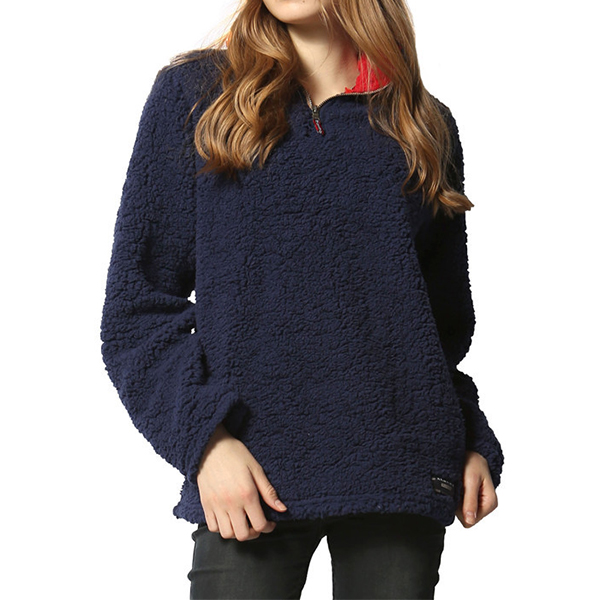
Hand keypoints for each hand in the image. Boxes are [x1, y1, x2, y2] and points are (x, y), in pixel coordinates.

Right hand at [196, 423, 287, 540]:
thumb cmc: (234, 454)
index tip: (269, 523)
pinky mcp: (206, 504)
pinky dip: (221, 528)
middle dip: (253, 533)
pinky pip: (212, 527)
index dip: (268, 527)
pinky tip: (228, 518)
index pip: (259, 524)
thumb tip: (281, 508)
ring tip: (242, 522)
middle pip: (243, 535)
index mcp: (246, 494)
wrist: (211, 446)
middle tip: (256, 524)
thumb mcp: (256, 469)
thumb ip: (269, 491)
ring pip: (227, 534)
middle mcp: (231, 503)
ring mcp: (216, 505)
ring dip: (237, 532)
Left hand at [455, 450, 497, 527]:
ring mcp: (477, 503)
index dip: (460, 508)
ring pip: (459, 511)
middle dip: (457, 502)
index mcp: (490, 504)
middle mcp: (484, 506)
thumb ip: (470, 501)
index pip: (469, 521)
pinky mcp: (470, 498)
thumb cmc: (473, 463)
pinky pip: (458, 504)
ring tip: (459, 483)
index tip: (459, 492)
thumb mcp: (471, 480)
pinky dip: (455, 494)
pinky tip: (458, 484)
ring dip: (455, 497)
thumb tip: (469, 521)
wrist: (472, 452)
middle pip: (464, 517)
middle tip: (459, 486)